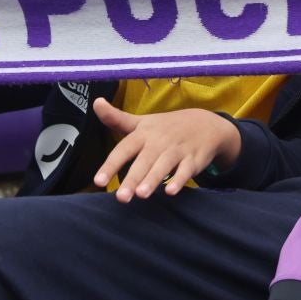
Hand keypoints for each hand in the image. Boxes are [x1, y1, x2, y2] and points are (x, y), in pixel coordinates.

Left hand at [92, 99, 241, 201]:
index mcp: (143, 134)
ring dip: (153, 179)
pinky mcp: (193, 160)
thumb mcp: (141, 122)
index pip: (123, 149)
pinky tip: (171, 191)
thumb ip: (116, 118)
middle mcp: (159, 141)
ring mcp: (177, 150)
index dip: (111, 165)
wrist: (204, 124)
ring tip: (141, 195)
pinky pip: (186, 171)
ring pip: (163, 166)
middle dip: (132, 179)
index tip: (98, 181)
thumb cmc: (165, 127)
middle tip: (121, 198)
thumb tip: (96, 102)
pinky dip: (179, 180)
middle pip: (143, 161)